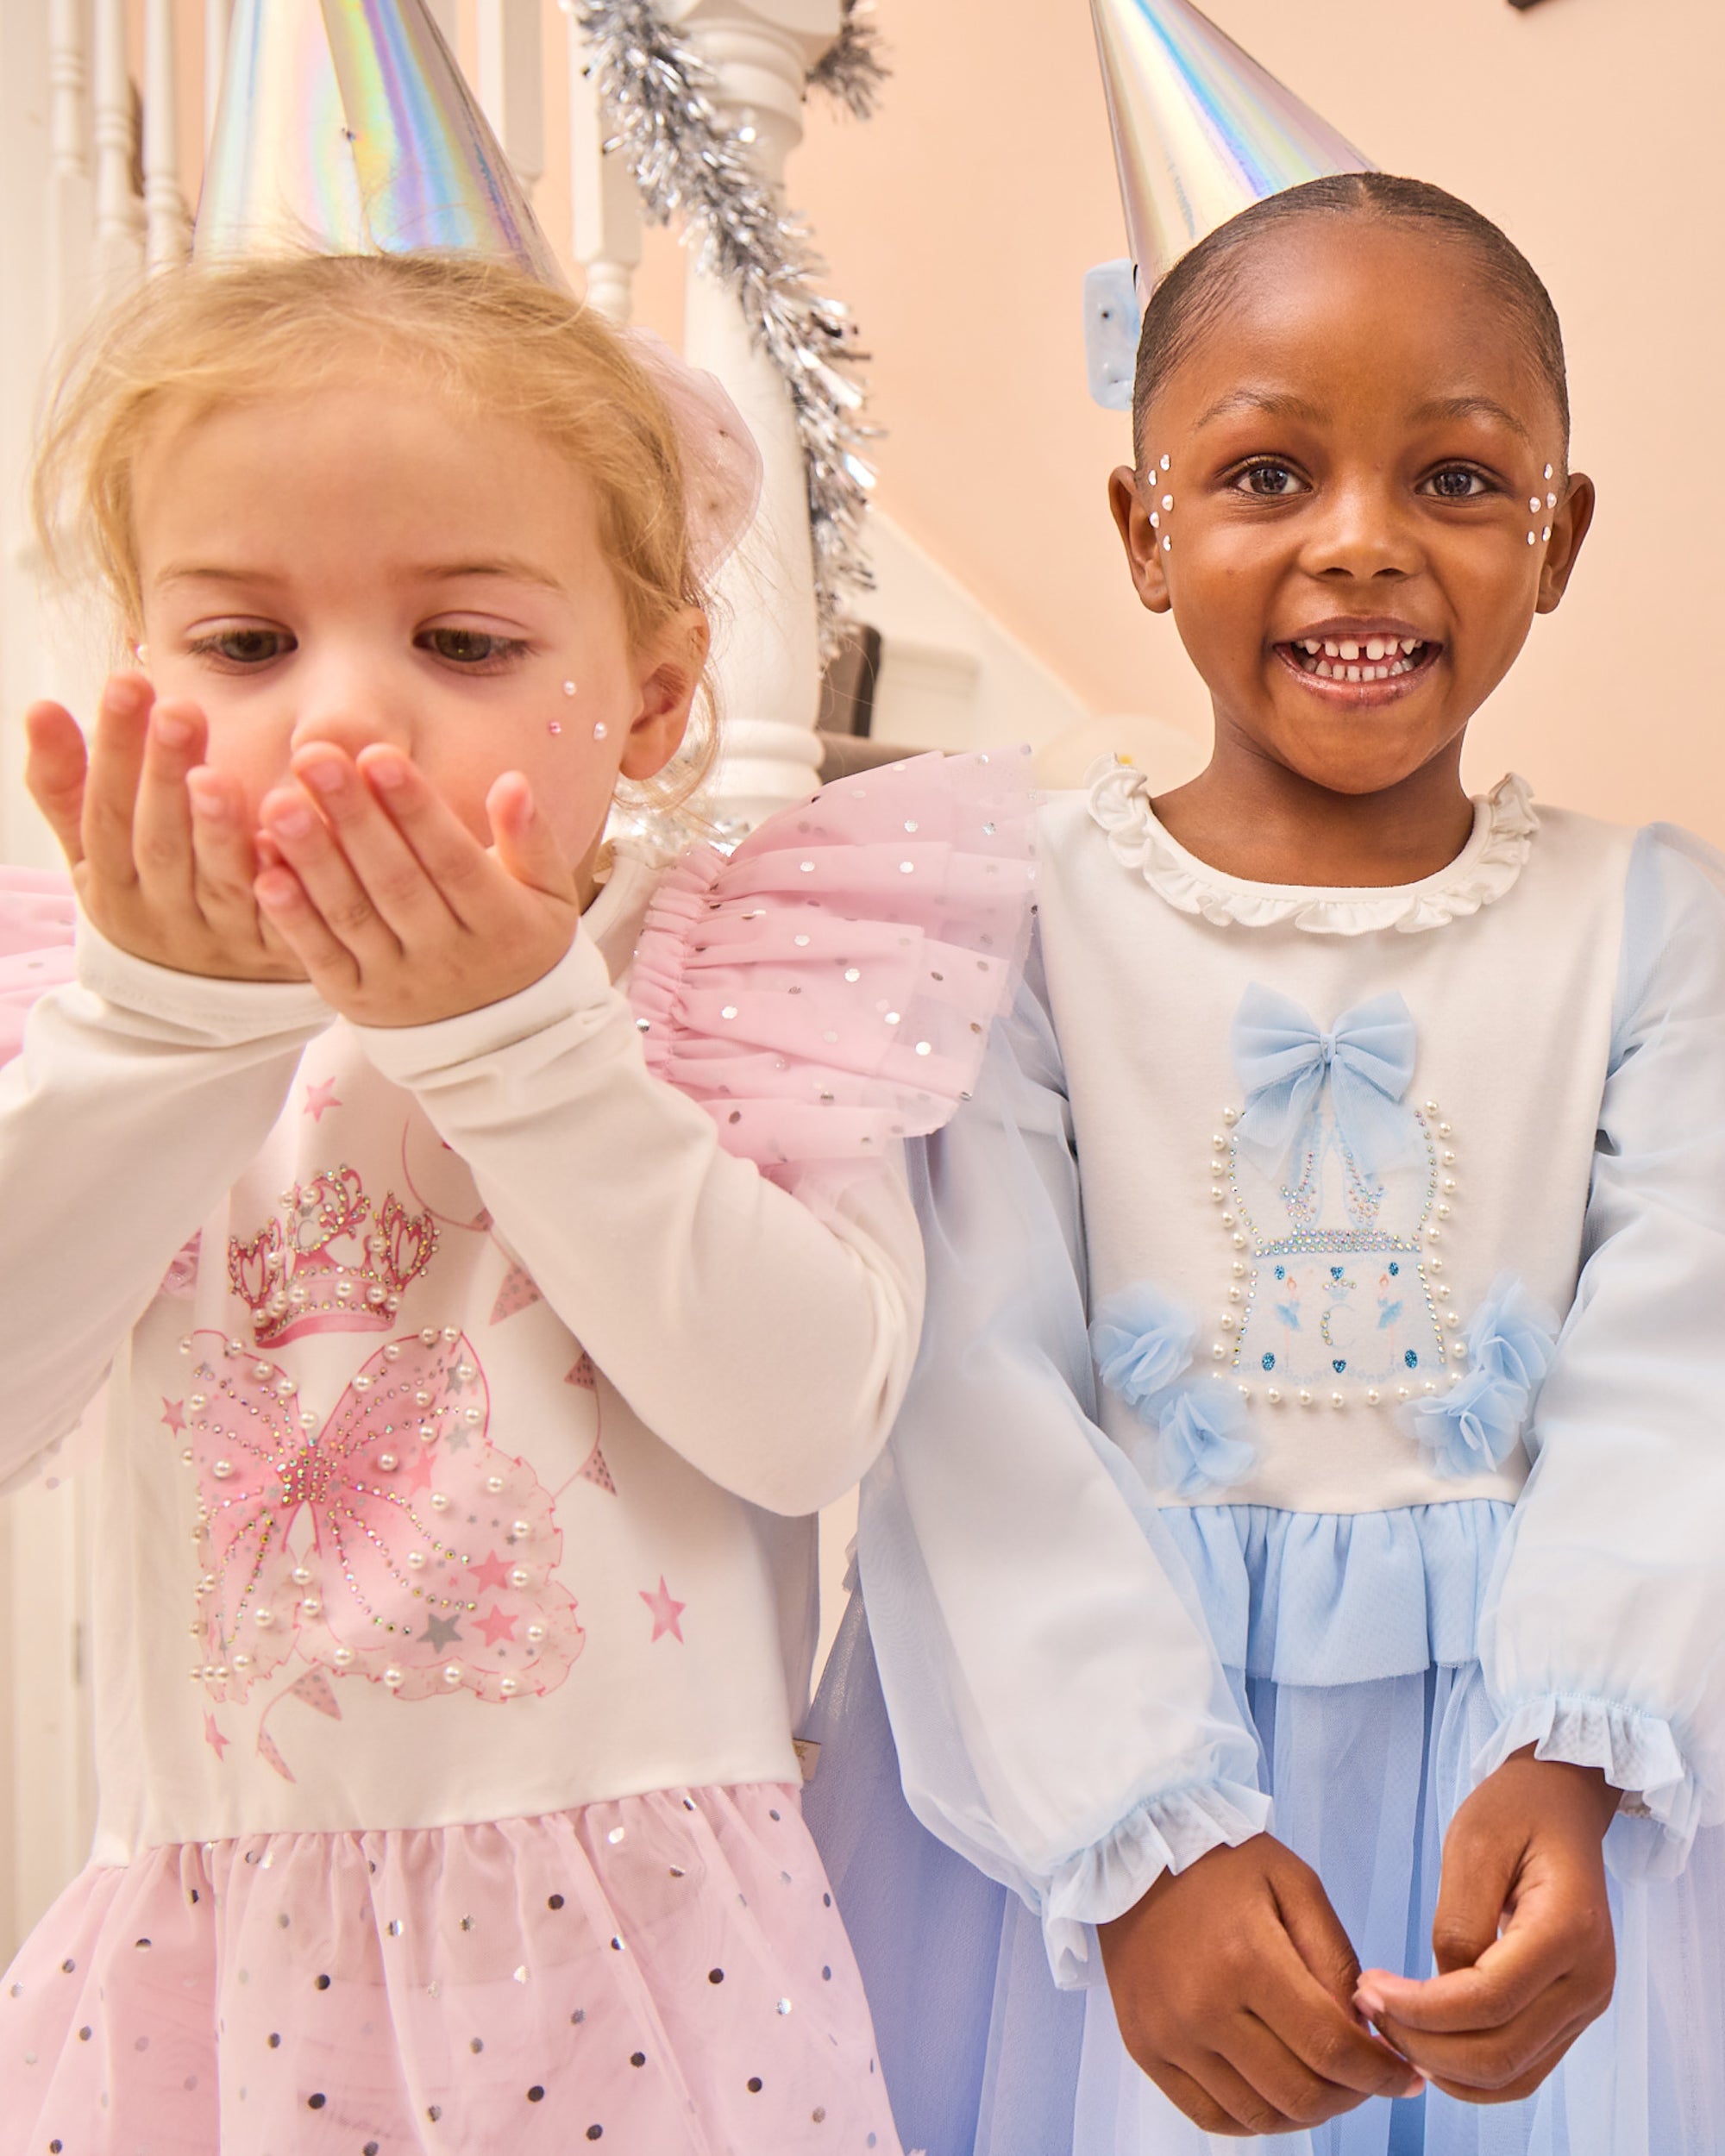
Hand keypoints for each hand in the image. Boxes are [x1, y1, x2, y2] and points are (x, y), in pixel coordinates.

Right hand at [25, 673, 304, 980]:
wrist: (201, 1001)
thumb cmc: (146, 893)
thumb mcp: (95, 852)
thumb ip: (65, 784)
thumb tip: (39, 706)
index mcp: (111, 881)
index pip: (107, 810)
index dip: (114, 750)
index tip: (127, 680)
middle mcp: (161, 912)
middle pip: (159, 842)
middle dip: (164, 776)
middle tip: (179, 710)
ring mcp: (219, 936)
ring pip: (216, 881)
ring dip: (216, 829)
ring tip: (217, 775)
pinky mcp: (275, 952)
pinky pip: (279, 917)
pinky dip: (281, 878)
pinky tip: (288, 834)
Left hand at [254, 744, 580, 1026]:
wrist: (503, 1041)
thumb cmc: (519, 941)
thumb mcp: (547, 895)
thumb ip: (531, 838)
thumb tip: (512, 782)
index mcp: (502, 925)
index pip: (454, 860)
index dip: (416, 810)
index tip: (378, 755)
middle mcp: (449, 957)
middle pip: (396, 881)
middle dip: (353, 818)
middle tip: (315, 758)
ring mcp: (399, 982)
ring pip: (354, 915)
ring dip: (313, 860)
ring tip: (281, 803)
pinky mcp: (357, 1001)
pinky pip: (321, 958)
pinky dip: (293, 918)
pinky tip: (266, 874)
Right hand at [1098, 1833, 1423, 2135]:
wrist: (1129, 1852)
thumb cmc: (1221, 1862)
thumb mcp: (1294, 1883)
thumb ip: (1335, 1958)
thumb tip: (1364, 2030)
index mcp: (1246, 1958)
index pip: (1331, 2048)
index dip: (1380, 2075)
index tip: (1405, 2077)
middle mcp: (1203, 2007)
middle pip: (1300, 2094)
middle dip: (1352, 2097)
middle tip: (1367, 2078)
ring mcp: (1169, 2035)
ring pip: (1259, 2117)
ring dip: (1308, 2112)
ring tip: (1325, 2082)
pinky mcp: (1144, 2049)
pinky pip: (1211, 2117)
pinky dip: (1256, 2119)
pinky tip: (1276, 2088)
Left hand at [1356, 1749, 1617, 2102]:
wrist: (1563, 1805)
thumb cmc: (1515, 1812)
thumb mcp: (1472, 1843)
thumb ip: (1458, 1920)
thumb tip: (1440, 1990)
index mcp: (1568, 1930)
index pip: (1488, 2000)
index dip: (1420, 2010)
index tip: (1366, 1989)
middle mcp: (1589, 1981)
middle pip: (1501, 2053)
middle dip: (1424, 2045)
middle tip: (1368, 2011)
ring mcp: (1586, 2004)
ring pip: (1513, 2075)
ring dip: (1445, 2068)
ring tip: (1389, 2028)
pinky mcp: (1573, 2013)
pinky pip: (1524, 2068)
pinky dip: (1473, 2074)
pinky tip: (1427, 2043)